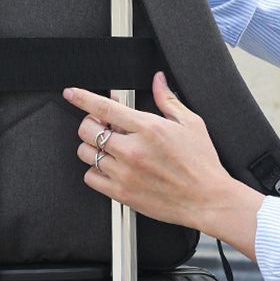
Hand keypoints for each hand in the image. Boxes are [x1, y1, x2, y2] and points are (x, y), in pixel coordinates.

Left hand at [63, 72, 262, 260]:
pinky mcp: (121, 193)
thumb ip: (168, 99)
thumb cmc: (202, 164)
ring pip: (86, 153)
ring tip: (108, 146)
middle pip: (87, 130)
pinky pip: (90, 178)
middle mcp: (132, 150)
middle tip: (103, 124)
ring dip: (92, 146)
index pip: (105, 107)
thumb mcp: (190, 123)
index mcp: (148, 128)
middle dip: (90, 122)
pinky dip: (94, 170)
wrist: (208, 199)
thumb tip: (158, 80)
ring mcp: (124, 173)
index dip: (82, 98)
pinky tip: (109, 166)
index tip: (71, 93)